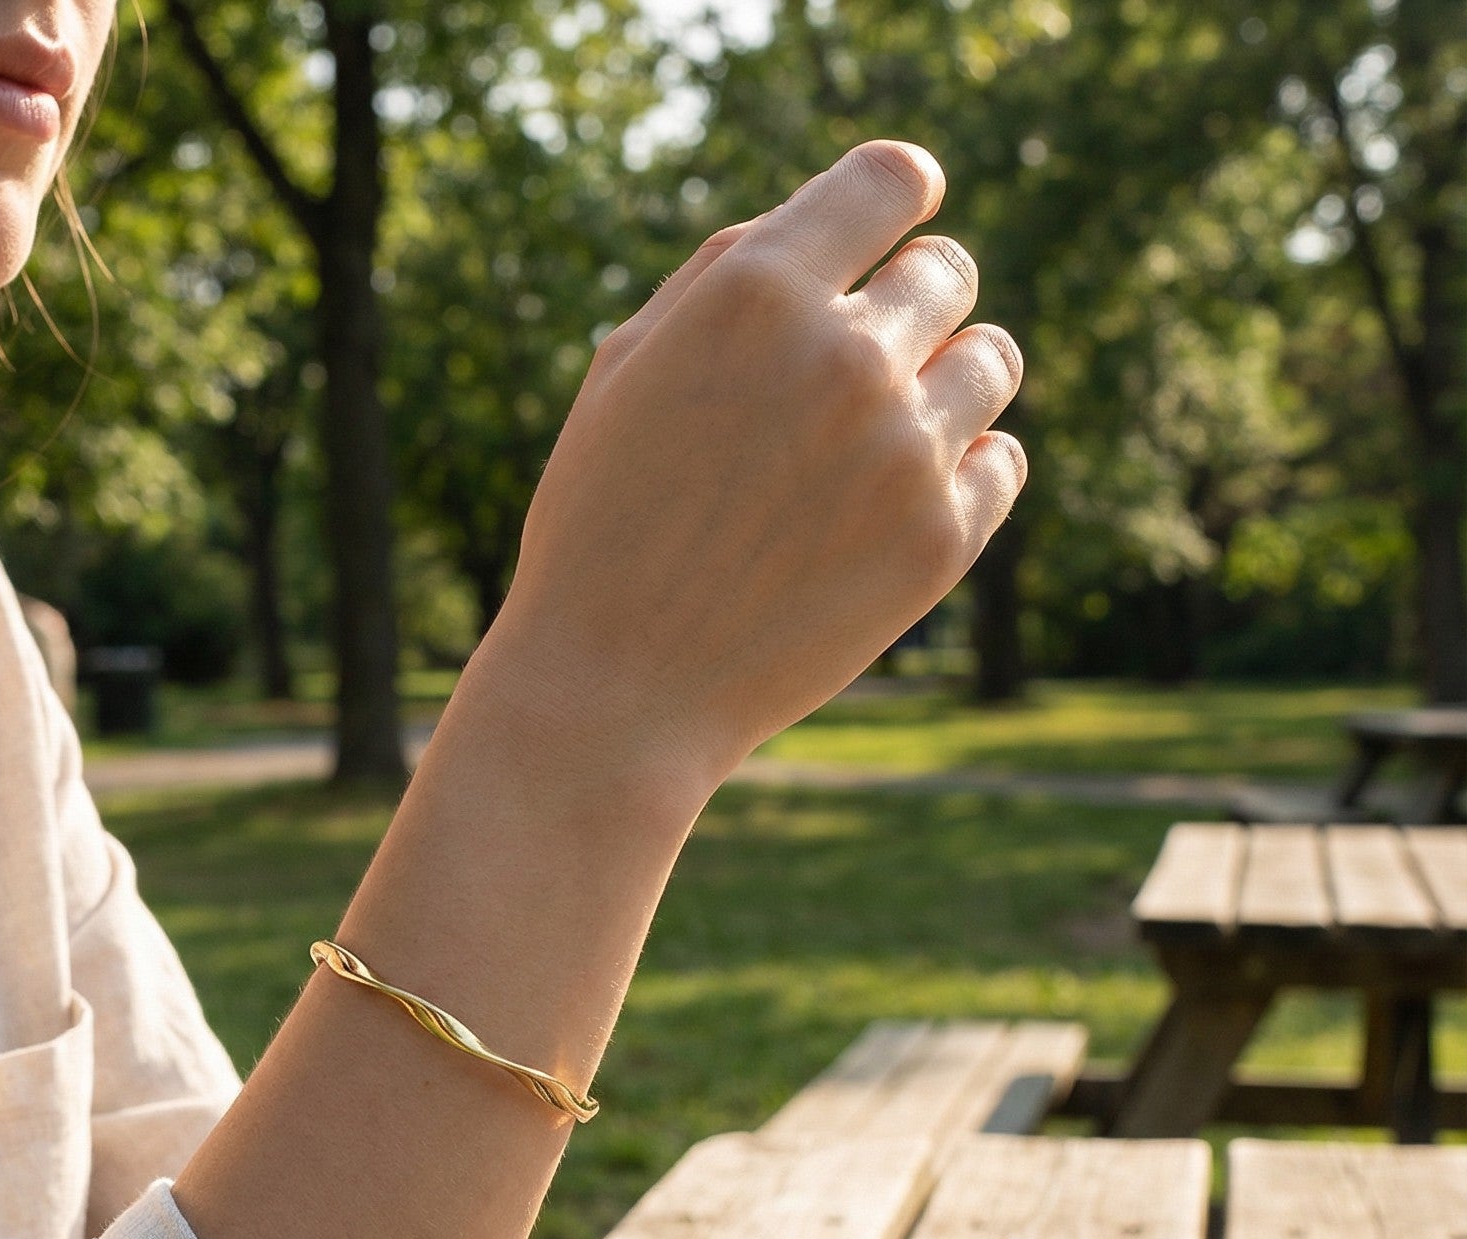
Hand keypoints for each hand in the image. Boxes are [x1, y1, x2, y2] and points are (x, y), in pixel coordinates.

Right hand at [469, 140, 1024, 795]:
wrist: (614, 693)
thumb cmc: (602, 530)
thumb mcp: (625, 375)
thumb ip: (725, 278)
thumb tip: (828, 232)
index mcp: (754, 295)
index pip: (890, 178)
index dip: (898, 196)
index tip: (893, 229)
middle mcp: (844, 357)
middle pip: (948, 270)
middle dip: (911, 305)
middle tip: (857, 369)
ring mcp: (903, 452)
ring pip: (992, 359)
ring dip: (949, 381)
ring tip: (882, 436)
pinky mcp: (940, 542)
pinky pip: (1003, 462)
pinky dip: (965, 471)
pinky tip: (897, 504)